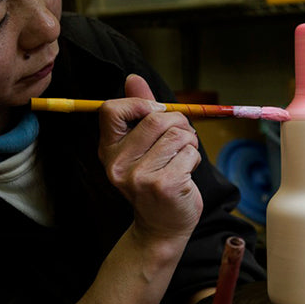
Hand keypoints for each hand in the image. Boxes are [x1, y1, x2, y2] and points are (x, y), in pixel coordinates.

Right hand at [98, 74, 202, 246]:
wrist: (162, 225)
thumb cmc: (156, 180)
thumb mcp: (142, 147)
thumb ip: (139, 111)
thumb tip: (133, 77)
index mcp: (109, 150)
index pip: (111, 109)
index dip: (139, 104)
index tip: (155, 114)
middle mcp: (118, 163)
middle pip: (157, 118)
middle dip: (179, 124)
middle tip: (181, 140)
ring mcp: (139, 176)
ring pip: (178, 134)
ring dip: (189, 143)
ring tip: (182, 159)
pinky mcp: (164, 185)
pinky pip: (190, 153)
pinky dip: (195, 159)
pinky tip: (186, 173)